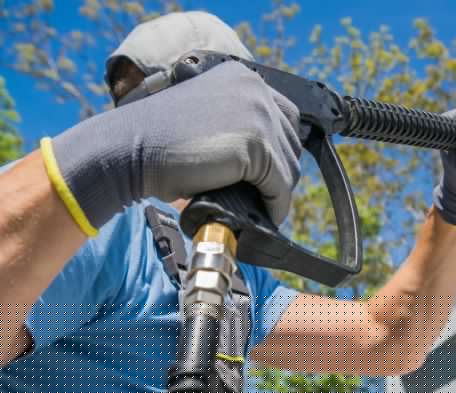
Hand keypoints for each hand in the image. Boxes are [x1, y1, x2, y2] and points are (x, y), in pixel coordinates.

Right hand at [48, 61, 301, 231]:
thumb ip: (239, 127)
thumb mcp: (207, 118)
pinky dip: (274, 206)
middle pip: (291, 142)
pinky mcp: (256, 145)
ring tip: (259, 208)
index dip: (279, 149)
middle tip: (262, 196)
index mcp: (242, 77)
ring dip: (276, 191)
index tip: (269, 175)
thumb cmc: (158, 141)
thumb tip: (271, 164)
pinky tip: (262, 216)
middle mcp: (255, 89)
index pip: (285, 117)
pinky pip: (279, 186)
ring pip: (288, 166)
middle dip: (279, 172)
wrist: (128, 148)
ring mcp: (258, 115)